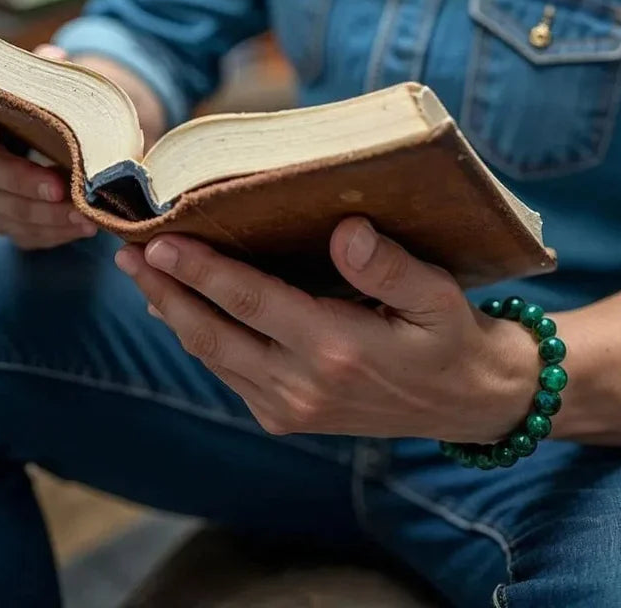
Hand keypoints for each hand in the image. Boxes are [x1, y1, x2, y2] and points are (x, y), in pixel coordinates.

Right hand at [0, 45, 96, 249]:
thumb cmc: (29, 104)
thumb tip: (54, 57)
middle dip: (46, 212)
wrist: (20, 126)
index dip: (22, 178)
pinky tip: (81, 231)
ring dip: (54, 228)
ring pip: (15, 225)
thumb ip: (39, 78)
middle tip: (86, 214)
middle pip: (4, 204)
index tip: (58, 187)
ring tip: (92, 224)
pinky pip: (26, 237)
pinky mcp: (6, 220)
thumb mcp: (31, 88)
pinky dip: (53, 237)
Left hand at [115, 218, 538, 440]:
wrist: (465, 402)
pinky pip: (231, 373)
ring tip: (146, 277)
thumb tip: (346, 230)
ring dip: (175, 315)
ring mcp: (291, 408)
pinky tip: (184, 315)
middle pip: (214, 333)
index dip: (202, 271)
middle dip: (167, 292)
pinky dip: (201, 341)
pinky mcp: (288, 416)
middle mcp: (303, 386)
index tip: (160, 242)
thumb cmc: (452, 339)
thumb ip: (390, 267)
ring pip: (214, 357)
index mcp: (338, 350)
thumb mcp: (438, 297)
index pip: (253, 302)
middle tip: (128, 254)